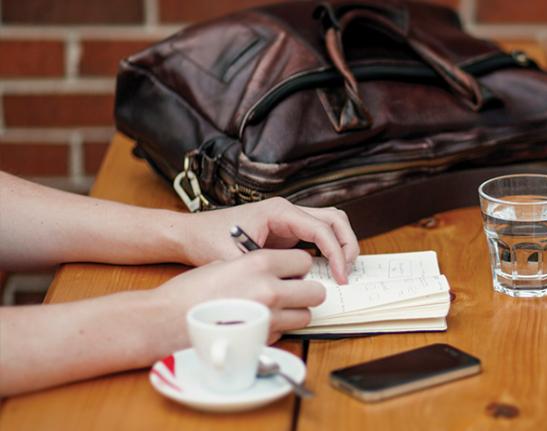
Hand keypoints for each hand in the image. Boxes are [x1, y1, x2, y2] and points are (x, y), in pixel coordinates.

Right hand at [149, 249, 325, 348]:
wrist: (165, 320)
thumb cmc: (190, 291)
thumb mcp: (224, 263)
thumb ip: (256, 266)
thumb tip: (278, 271)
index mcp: (260, 263)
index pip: (305, 261)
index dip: (299, 267)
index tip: (291, 271)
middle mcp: (270, 289)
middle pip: (316, 291)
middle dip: (306, 291)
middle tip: (292, 292)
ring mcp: (268, 317)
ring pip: (305, 316)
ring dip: (295, 313)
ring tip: (275, 309)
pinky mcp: (262, 340)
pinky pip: (285, 333)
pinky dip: (278, 329)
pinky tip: (258, 323)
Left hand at [178, 198, 358, 283]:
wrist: (191, 233)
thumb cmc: (208, 240)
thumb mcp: (235, 260)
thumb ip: (263, 272)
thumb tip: (290, 288)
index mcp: (279, 211)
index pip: (322, 228)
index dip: (336, 254)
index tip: (340, 277)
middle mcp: (288, 211)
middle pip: (335, 219)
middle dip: (347, 245)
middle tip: (347, 272)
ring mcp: (289, 220)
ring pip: (330, 223)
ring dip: (341, 245)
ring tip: (342, 271)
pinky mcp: (287, 231)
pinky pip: (318, 235)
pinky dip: (329, 249)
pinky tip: (326, 270)